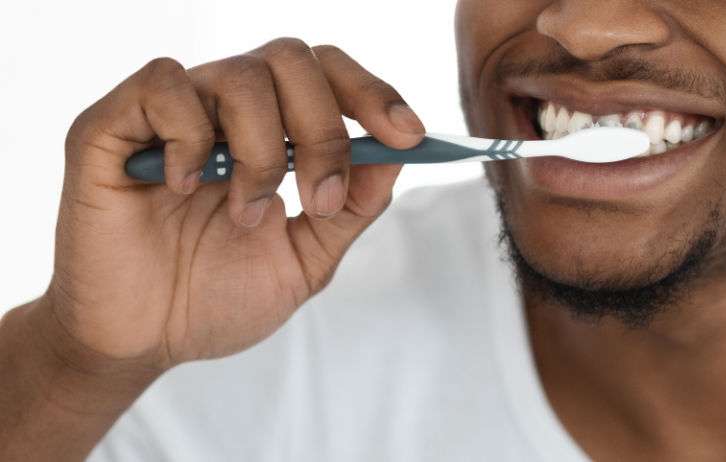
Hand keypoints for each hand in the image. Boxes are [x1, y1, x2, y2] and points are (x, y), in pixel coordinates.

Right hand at [41, 38, 424, 370]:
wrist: (142, 341)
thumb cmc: (216, 297)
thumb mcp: (306, 258)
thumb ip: (352, 207)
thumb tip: (396, 155)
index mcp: (272, 132)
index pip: (329, 75)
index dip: (374, 94)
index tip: (409, 137)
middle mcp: (225, 110)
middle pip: (293, 59)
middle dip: (324, 129)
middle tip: (320, 196)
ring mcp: (170, 113)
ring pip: (240, 74)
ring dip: (261, 151)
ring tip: (246, 213)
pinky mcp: (113, 125)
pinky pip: (164, 85)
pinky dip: (190, 137)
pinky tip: (182, 186)